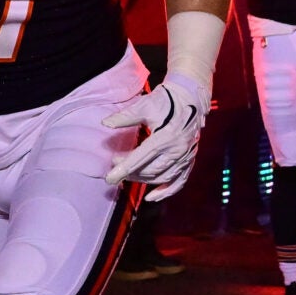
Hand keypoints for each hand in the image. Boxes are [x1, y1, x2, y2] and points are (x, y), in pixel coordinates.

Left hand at [102, 73, 207, 193]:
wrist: (190, 97)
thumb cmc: (166, 100)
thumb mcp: (144, 105)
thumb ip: (125, 117)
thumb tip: (105, 123)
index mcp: (166, 136)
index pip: (141, 158)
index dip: (124, 169)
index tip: (109, 178)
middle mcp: (177, 150)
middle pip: (150, 170)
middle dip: (131, 172)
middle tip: (115, 167)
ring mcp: (185, 156)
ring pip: (162, 177)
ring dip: (144, 180)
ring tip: (128, 175)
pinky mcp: (190, 159)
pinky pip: (180, 181)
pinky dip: (167, 191)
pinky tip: (152, 197)